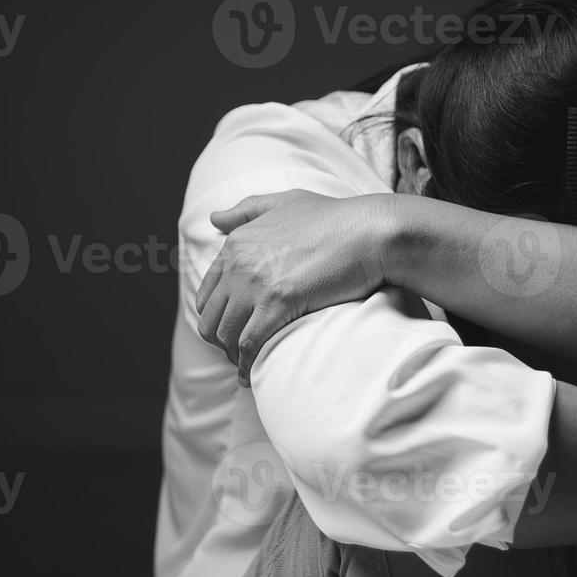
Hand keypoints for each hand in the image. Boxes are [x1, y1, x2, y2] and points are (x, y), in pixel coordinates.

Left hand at [197, 190, 393, 385]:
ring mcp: (256, 283)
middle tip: (239, 354)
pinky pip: (249, 344)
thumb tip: (214, 220)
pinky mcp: (278, 303)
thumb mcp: (286, 201)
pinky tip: (250, 375)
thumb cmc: (335, 217)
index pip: (207, 293)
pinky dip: (246, 365)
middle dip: (221, 341)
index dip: (217, 318)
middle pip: (212, 318)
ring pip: (227, 335)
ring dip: (233, 356)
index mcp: (236, 243)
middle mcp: (238, 263)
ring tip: (247, 367)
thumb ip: (247, 210)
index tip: (232, 330)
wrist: (369, 231)